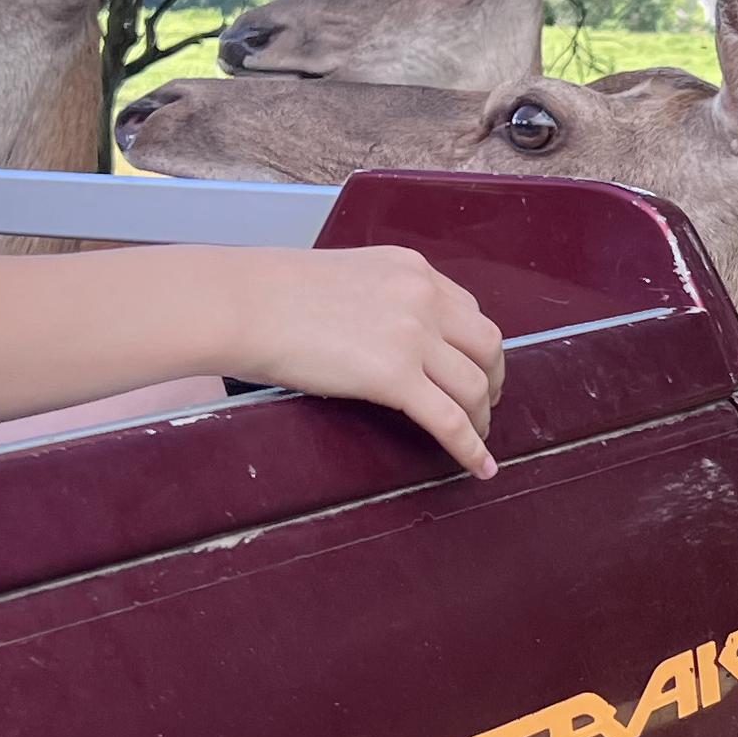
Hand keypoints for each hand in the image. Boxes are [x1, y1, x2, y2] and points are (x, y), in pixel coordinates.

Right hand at [211, 245, 506, 478]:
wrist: (244, 304)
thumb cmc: (272, 293)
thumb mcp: (346, 279)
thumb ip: (379, 301)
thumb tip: (382, 336)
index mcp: (412, 270)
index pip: (468, 310)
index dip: (477, 346)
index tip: (475, 367)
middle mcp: (423, 298)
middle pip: (487, 346)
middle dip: (492, 379)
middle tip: (484, 404)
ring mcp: (413, 336)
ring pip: (474, 386)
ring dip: (482, 417)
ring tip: (478, 437)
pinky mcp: (395, 376)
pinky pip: (450, 420)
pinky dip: (471, 447)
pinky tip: (480, 466)